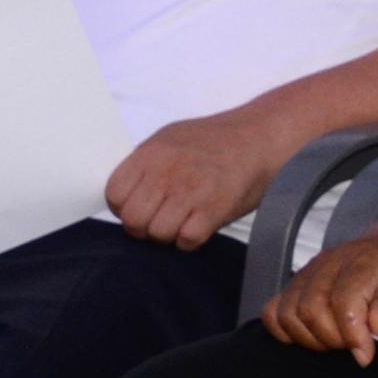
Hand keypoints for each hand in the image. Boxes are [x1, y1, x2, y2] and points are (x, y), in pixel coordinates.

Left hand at [106, 106, 288, 249]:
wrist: (264, 137)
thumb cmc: (219, 141)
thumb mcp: (172, 138)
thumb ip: (146, 164)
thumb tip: (125, 192)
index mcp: (151, 153)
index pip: (114, 195)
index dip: (125, 206)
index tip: (143, 205)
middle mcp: (167, 172)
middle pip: (133, 220)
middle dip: (145, 226)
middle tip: (162, 218)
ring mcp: (191, 191)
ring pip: (158, 234)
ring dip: (170, 234)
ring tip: (184, 220)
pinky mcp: (215, 208)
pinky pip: (186, 240)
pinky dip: (191, 240)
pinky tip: (201, 225)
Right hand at [266, 228, 377, 363]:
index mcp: (363, 261)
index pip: (345, 302)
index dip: (353, 335)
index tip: (366, 355)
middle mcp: (330, 262)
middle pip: (311, 309)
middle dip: (333, 339)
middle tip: (356, 346)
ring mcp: (309, 272)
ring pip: (288, 313)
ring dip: (311, 338)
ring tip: (339, 340)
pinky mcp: (297, 284)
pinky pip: (273, 312)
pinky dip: (287, 331)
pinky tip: (314, 336)